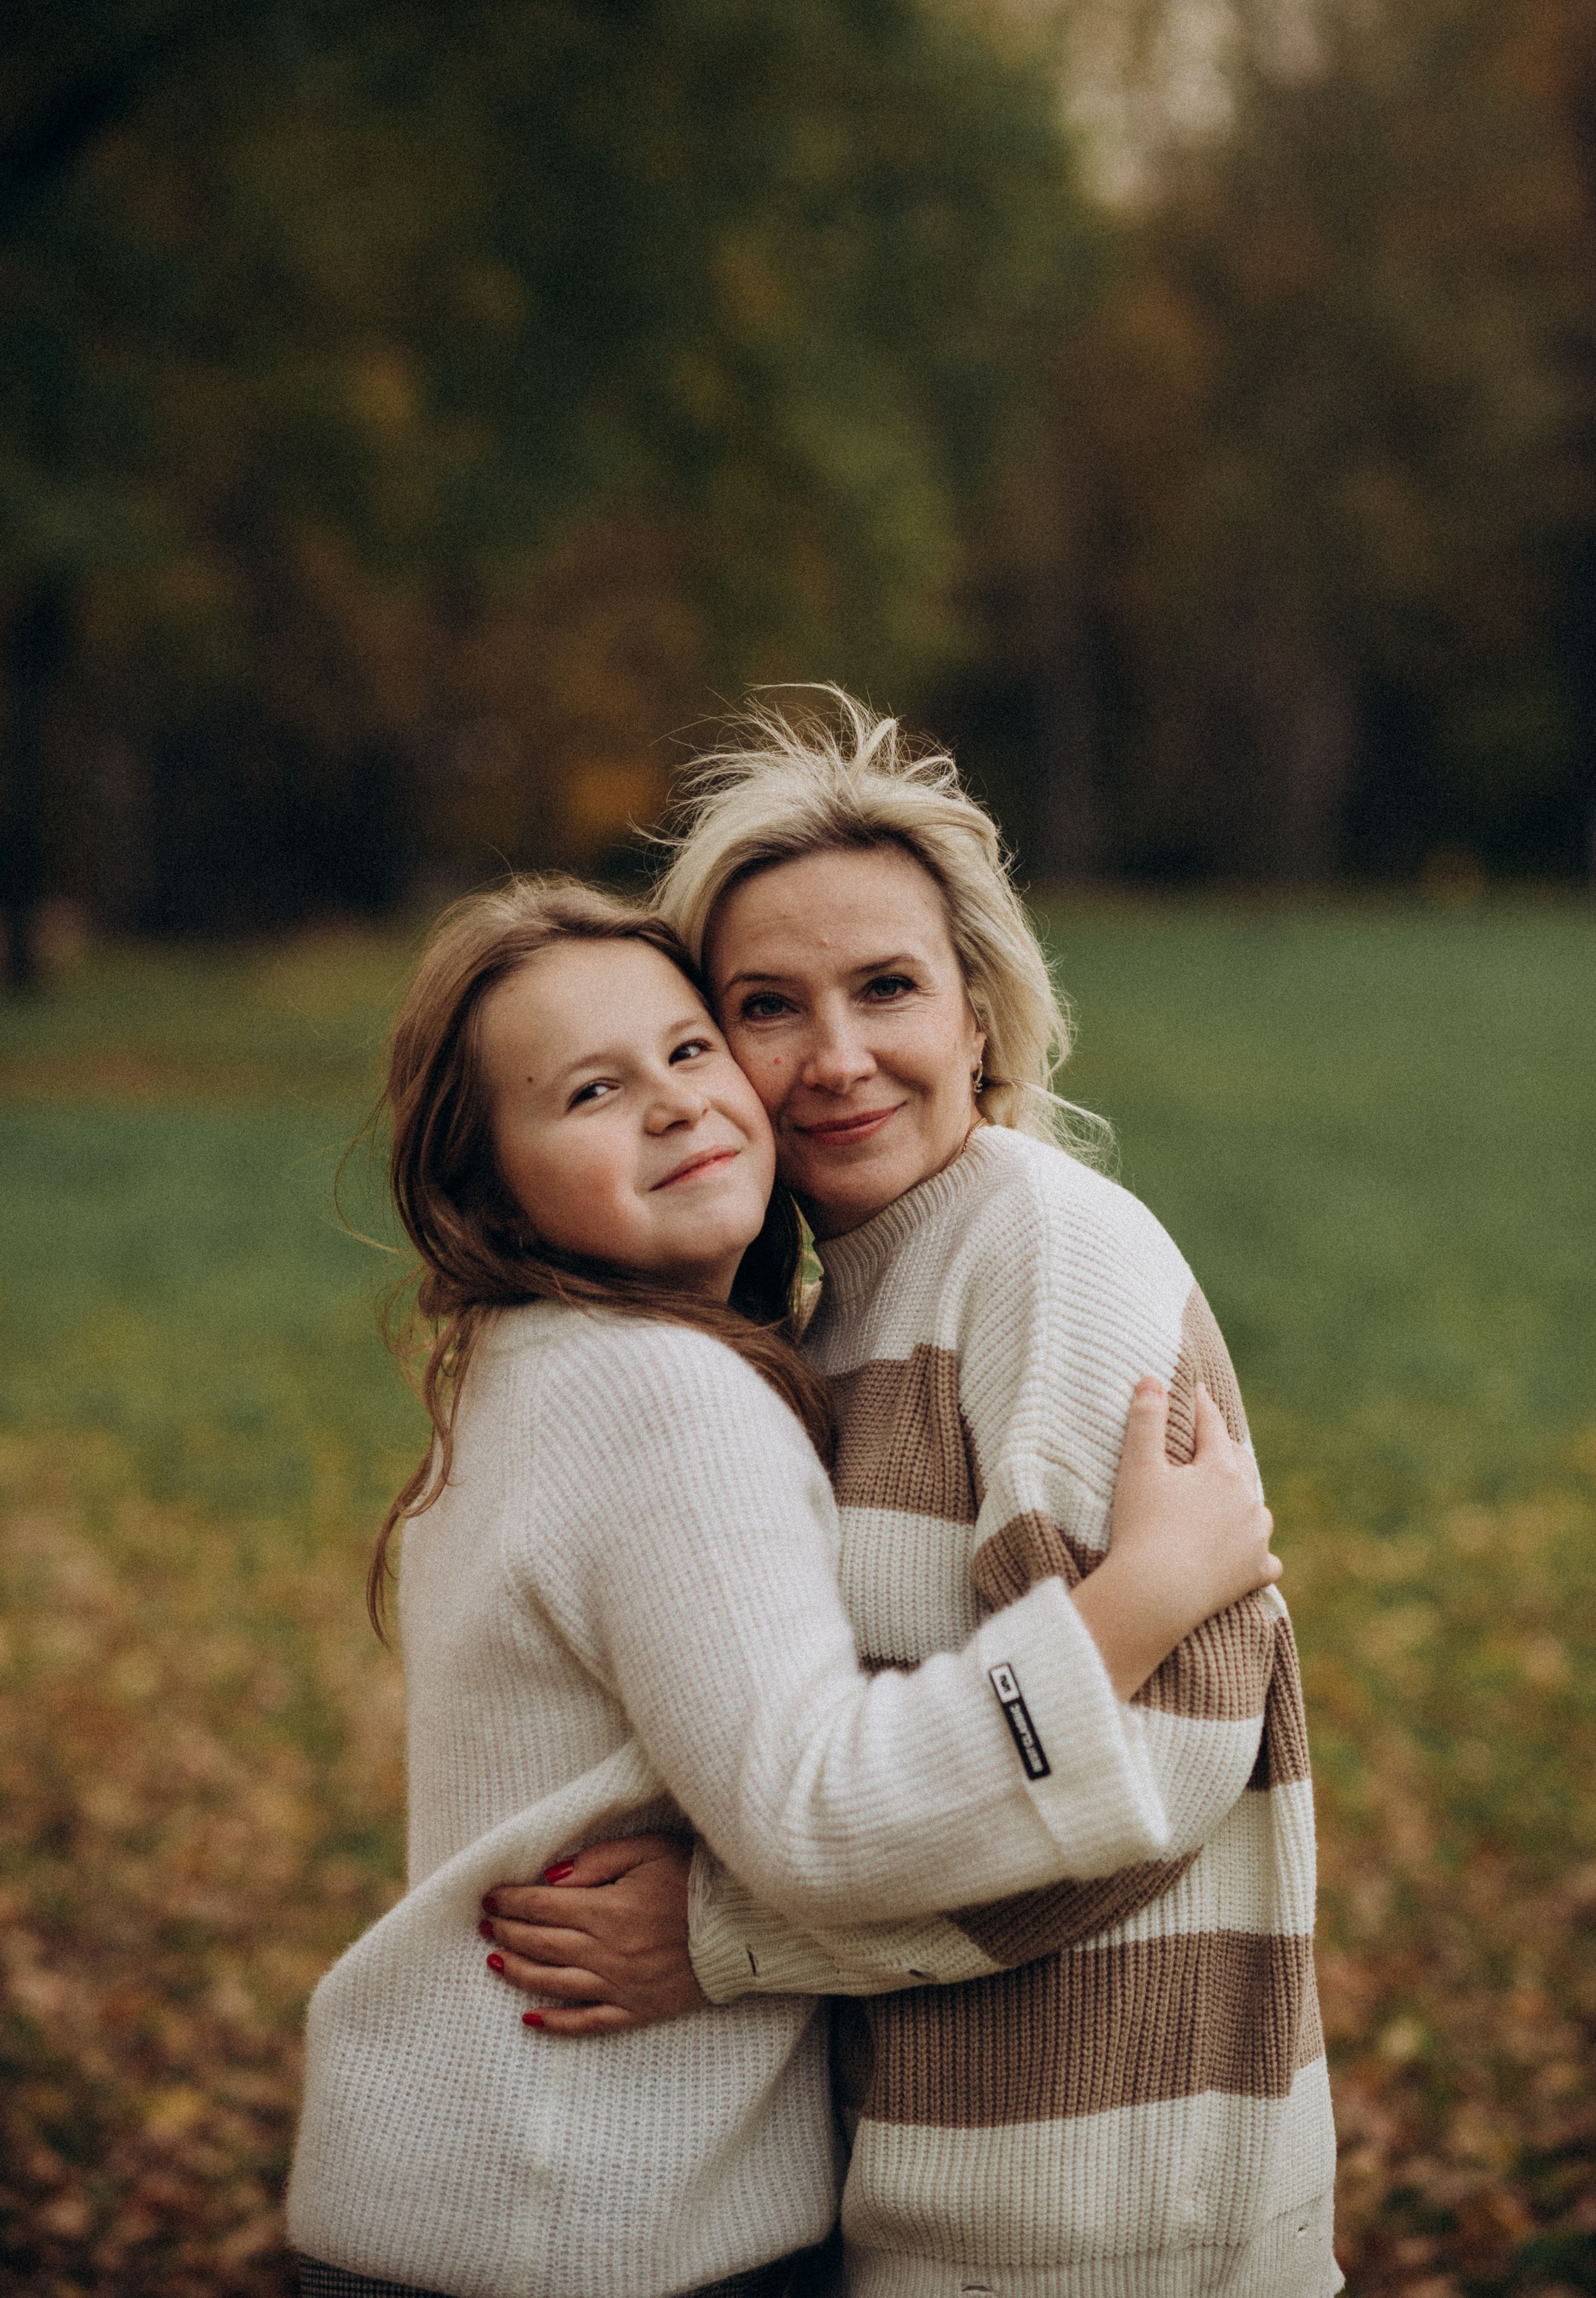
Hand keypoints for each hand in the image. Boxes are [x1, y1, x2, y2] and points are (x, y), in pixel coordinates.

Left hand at [478, 1834, 706, 2034]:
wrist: (743, 1927)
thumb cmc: (696, 1880)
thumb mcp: (649, 1851)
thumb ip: (596, 1861)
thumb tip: (550, 1878)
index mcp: (608, 1909)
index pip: (542, 1905)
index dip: (511, 1901)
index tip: (489, 1897)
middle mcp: (607, 1951)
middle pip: (542, 1942)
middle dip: (508, 1931)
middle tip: (486, 1924)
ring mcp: (620, 1985)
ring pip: (554, 1983)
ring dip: (519, 1971)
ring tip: (495, 1961)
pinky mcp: (636, 2010)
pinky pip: (587, 2022)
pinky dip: (555, 2023)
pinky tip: (530, 2019)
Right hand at [1073, 1377, 1281, 1699]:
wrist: (1156, 1595)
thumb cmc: (1142, 1527)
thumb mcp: (1138, 1468)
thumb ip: (1145, 1420)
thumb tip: (1153, 1378)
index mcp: (1221, 1470)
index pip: (1212, 1427)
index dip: (1201, 1406)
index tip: (1196, 1392)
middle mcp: (1248, 1500)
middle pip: (1240, 1464)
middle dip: (1226, 1448)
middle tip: (1214, 1439)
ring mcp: (1256, 1539)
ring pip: (1257, 1508)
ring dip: (1244, 1499)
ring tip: (1234, 1496)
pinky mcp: (1255, 1573)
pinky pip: (1266, 1559)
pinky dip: (1258, 1552)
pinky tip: (1253, 1553)